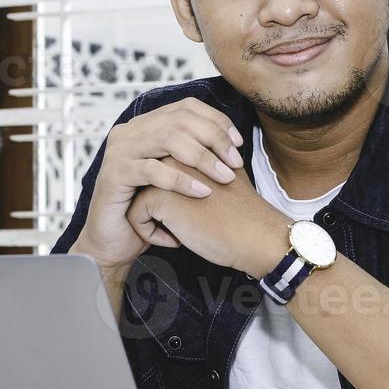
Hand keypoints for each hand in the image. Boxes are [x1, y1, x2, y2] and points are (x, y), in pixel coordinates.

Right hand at [71, 97, 245, 270]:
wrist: (115, 242)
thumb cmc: (150, 209)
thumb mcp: (175, 175)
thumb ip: (193, 154)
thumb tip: (232, 142)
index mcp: (146, 125)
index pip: (186, 108)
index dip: (216, 120)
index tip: (238, 142)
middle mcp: (130, 131)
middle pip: (179, 120)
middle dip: (213, 138)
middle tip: (235, 162)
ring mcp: (119, 151)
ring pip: (167, 140)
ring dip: (202, 157)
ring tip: (224, 176)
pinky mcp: (114, 174)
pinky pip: (152, 171)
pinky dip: (181, 180)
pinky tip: (202, 192)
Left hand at [127, 157, 290, 276]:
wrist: (253, 236)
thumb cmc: (241, 213)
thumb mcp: (223, 175)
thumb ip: (202, 166)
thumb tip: (180, 175)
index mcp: (191, 147)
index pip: (159, 170)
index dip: (167, 194)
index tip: (188, 213)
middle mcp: (175, 154)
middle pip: (146, 181)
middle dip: (154, 204)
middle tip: (181, 224)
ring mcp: (165, 173)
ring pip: (137, 196)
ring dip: (151, 218)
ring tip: (178, 231)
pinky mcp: (159, 195)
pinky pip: (136, 214)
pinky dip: (149, 232)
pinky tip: (176, 240)